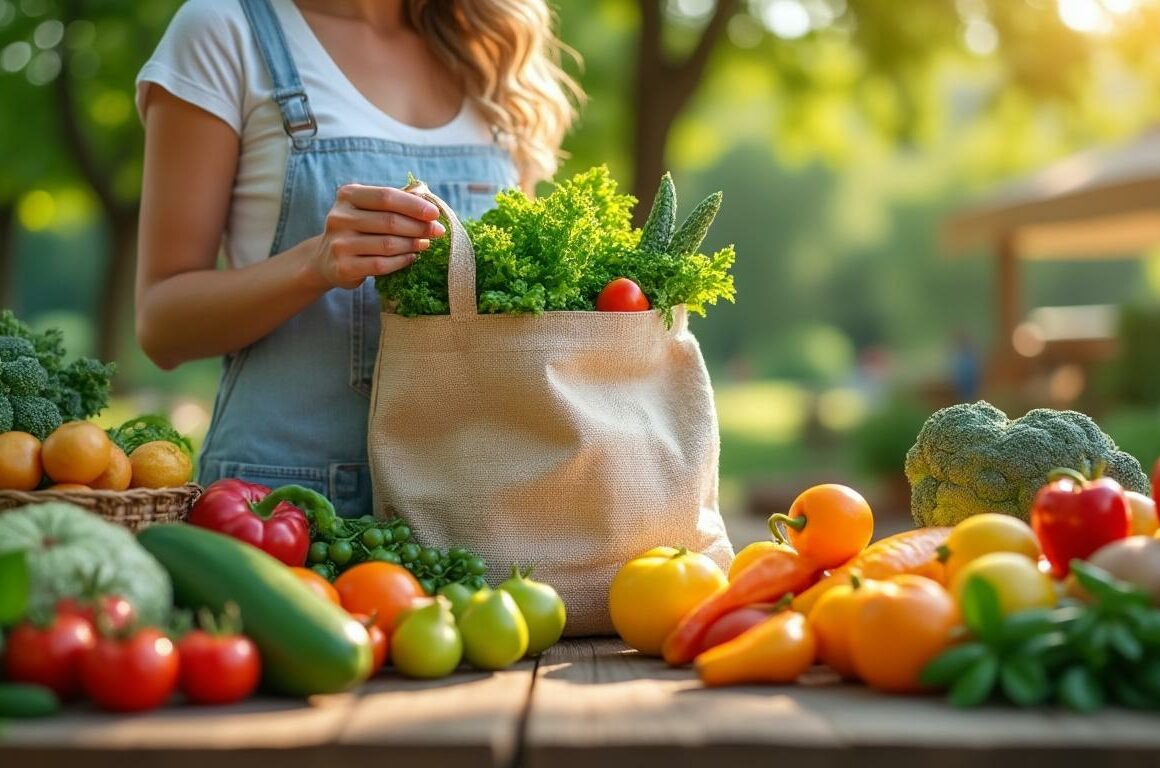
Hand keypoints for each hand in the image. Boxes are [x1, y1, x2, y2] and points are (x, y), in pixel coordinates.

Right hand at [311, 184, 444, 289]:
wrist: (326, 259)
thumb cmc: (358, 229)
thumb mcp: (368, 208)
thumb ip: (394, 201)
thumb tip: (426, 196)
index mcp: (348, 195)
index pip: (386, 196)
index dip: (414, 205)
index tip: (435, 213)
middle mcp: (339, 217)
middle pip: (390, 221)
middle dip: (419, 226)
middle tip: (438, 231)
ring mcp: (339, 243)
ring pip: (388, 244)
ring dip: (413, 244)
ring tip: (426, 244)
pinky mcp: (343, 267)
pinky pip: (381, 264)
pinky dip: (401, 261)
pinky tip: (412, 257)